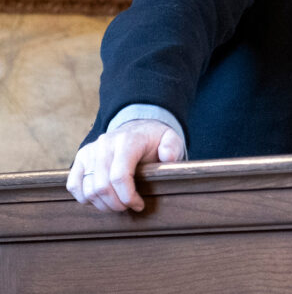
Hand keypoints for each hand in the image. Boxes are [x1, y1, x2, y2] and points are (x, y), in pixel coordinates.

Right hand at [66, 119, 184, 212]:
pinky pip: (74, 184)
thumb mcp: (171, 139)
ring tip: (117, 205)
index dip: (127, 197)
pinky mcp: (81, 157)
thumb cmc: (155, 139)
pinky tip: (100, 200)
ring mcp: (90, 150)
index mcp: (128, 141)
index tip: (139, 205)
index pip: (119, 176)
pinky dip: (84, 197)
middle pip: (102, 186)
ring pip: (87, 188)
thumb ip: (172, 147)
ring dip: (102, 204)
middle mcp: (105, 144)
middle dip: (116, 204)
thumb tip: (168, 157)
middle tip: (128, 208)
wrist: (138, 128)